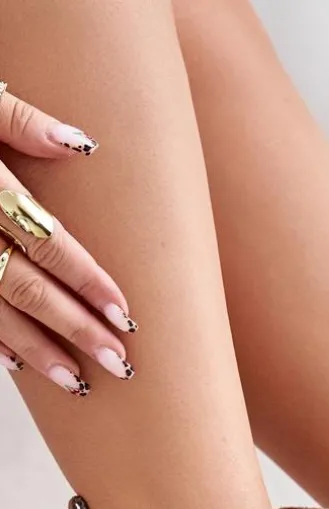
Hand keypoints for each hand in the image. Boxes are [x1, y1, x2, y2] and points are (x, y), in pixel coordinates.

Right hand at [0, 85, 135, 395]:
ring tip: (77, 382)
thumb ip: (21, 121)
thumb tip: (80, 143)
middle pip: (26, 287)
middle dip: (74, 329)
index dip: (87, 280)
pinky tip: (19, 364)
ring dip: (37, 351)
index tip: (124, 313)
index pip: (47, 242)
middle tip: (117, 362)